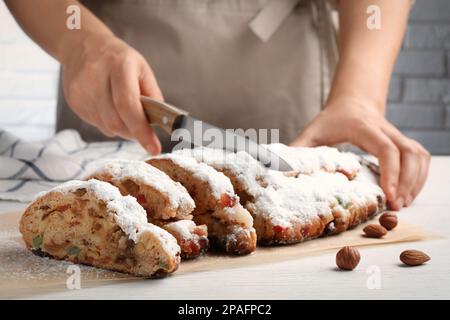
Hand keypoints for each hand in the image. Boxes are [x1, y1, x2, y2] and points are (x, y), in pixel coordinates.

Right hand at [61, 34, 161, 154]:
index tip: (154, 149)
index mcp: (119, 66)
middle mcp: (96, 78)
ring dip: (122, 128)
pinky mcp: (73, 102)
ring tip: (124, 110)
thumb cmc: (119, 60)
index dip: (142, 131)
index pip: (128, 105)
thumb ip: (153, 96)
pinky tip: (109, 107)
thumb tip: (161, 124)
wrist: (82, 45)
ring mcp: (81, 91)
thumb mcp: (142, 69)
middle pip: (116, 122)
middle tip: (142, 128)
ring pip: (107, 127)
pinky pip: (97, 125)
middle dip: (134, 131)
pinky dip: (109, 123)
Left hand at [290, 96, 429, 209]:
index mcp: (364, 127)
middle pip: (409, 153)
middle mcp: (385, 129)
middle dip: (407, 182)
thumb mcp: (312, 131)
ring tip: (403, 204)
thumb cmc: (331, 119)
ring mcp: (397, 134)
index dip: (390, 172)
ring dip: (416, 181)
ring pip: (419, 155)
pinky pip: (421, 157)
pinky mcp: (403, 140)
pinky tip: (409, 192)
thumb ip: (298, 149)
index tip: (388, 195)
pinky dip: (420, 176)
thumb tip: (278, 170)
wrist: (353, 101)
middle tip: (396, 207)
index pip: (385, 149)